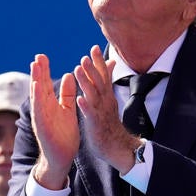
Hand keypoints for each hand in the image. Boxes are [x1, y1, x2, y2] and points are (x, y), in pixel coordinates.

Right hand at [28, 53, 79, 189]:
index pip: (46, 84)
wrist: (62, 157)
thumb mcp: (67, 110)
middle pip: (40, 86)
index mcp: (50, 104)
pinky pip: (38, 109)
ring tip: (35, 66)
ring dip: (35, 80)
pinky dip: (37, 97)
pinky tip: (36, 86)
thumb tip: (69, 75)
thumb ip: (67, 94)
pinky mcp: (41, 125)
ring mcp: (41, 116)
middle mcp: (43, 108)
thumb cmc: (64, 135)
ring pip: (37, 95)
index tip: (42, 56)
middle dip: (38, 71)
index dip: (44, 70)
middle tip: (37, 56)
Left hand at [73, 47, 139, 172]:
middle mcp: (105, 101)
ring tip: (77, 69)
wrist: (117, 147)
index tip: (94, 48)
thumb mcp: (110, 100)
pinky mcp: (96, 125)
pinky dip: (85, 106)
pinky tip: (79, 99)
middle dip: (92, 69)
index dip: (99, 62)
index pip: (104, 76)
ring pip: (93, 95)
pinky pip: (90, 114)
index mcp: (106, 96)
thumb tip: (110, 66)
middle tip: (84, 56)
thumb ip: (107, 84)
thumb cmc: (110, 123)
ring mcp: (101, 112)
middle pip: (99, 82)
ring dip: (86, 82)